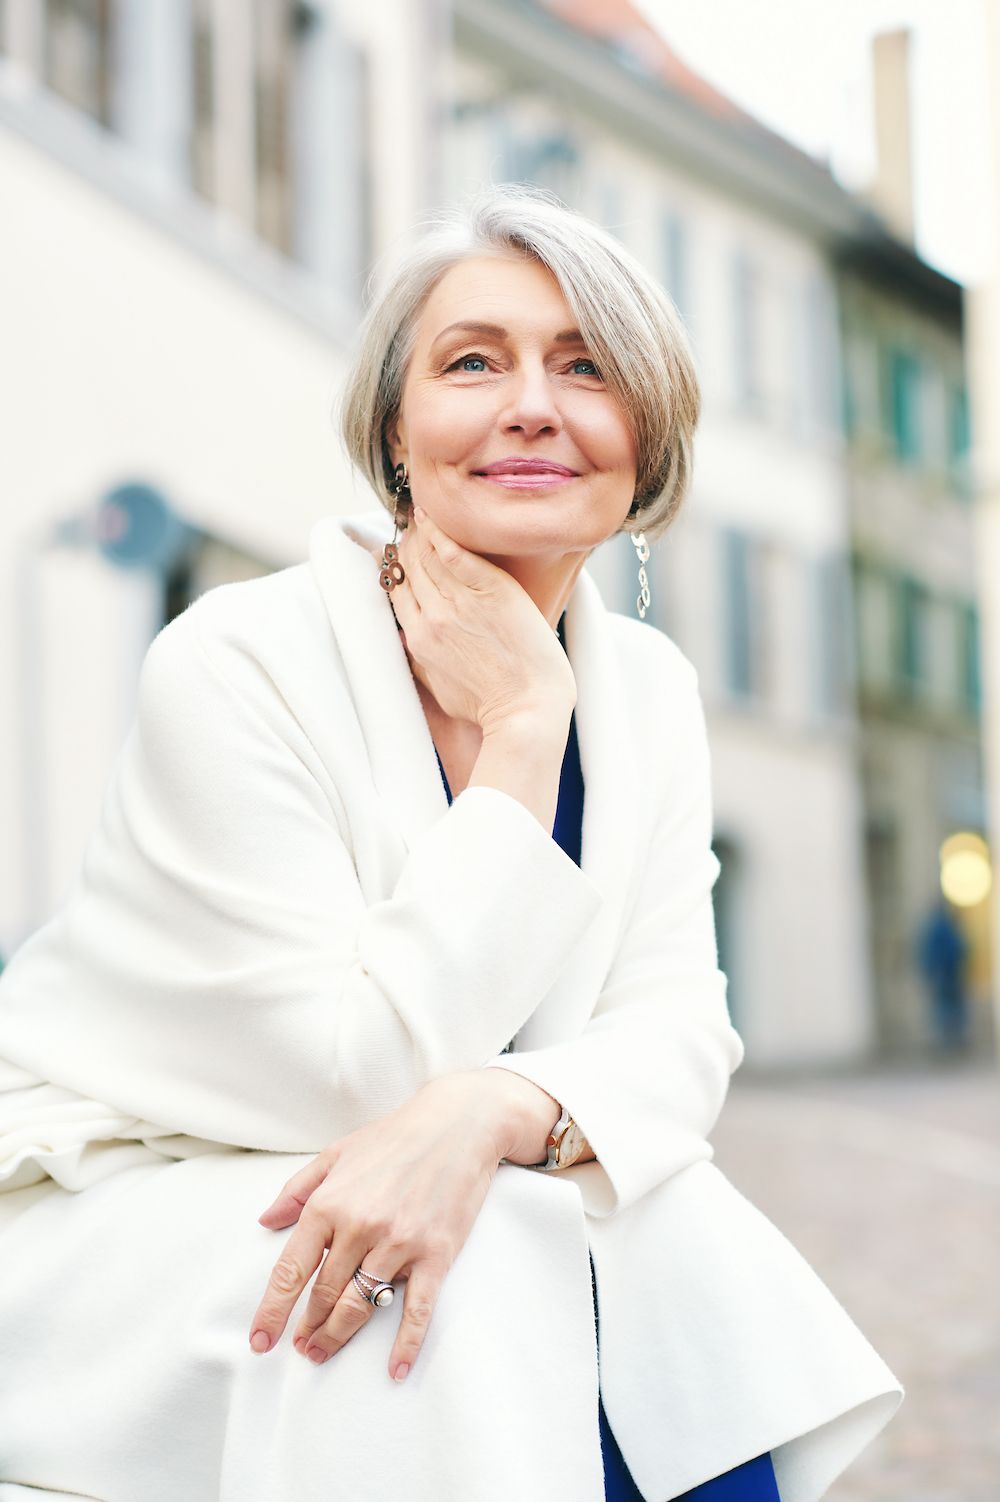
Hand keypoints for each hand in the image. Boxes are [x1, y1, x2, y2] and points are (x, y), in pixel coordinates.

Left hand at [246, 1073, 508, 1381]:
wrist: (459, 1123)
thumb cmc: (396, 1136)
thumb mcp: (338, 1153)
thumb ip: (298, 1189)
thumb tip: (266, 1220)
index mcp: (330, 1203)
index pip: (291, 1270)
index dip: (273, 1310)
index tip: (261, 1338)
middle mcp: (360, 1227)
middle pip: (325, 1294)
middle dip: (308, 1327)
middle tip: (300, 1348)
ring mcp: (399, 1243)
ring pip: (360, 1306)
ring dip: (338, 1336)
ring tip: (324, 1352)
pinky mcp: (435, 1254)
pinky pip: (417, 1309)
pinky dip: (405, 1343)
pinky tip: (395, 1368)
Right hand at [392, 506, 576, 732]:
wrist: (526, 709)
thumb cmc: (489, 707)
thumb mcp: (439, 690)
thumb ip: (420, 664)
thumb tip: (407, 646)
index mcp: (417, 641)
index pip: (396, 590)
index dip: (394, 567)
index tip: (396, 551)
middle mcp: (432, 618)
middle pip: (408, 567)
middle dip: (406, 543)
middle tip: (411, 527)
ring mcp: (459, 602)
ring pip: (427, 555)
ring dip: (421, 532)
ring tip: (421, 517)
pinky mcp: (490, 591)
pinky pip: (454, 552)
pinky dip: (438, 531)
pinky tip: (430, 515)